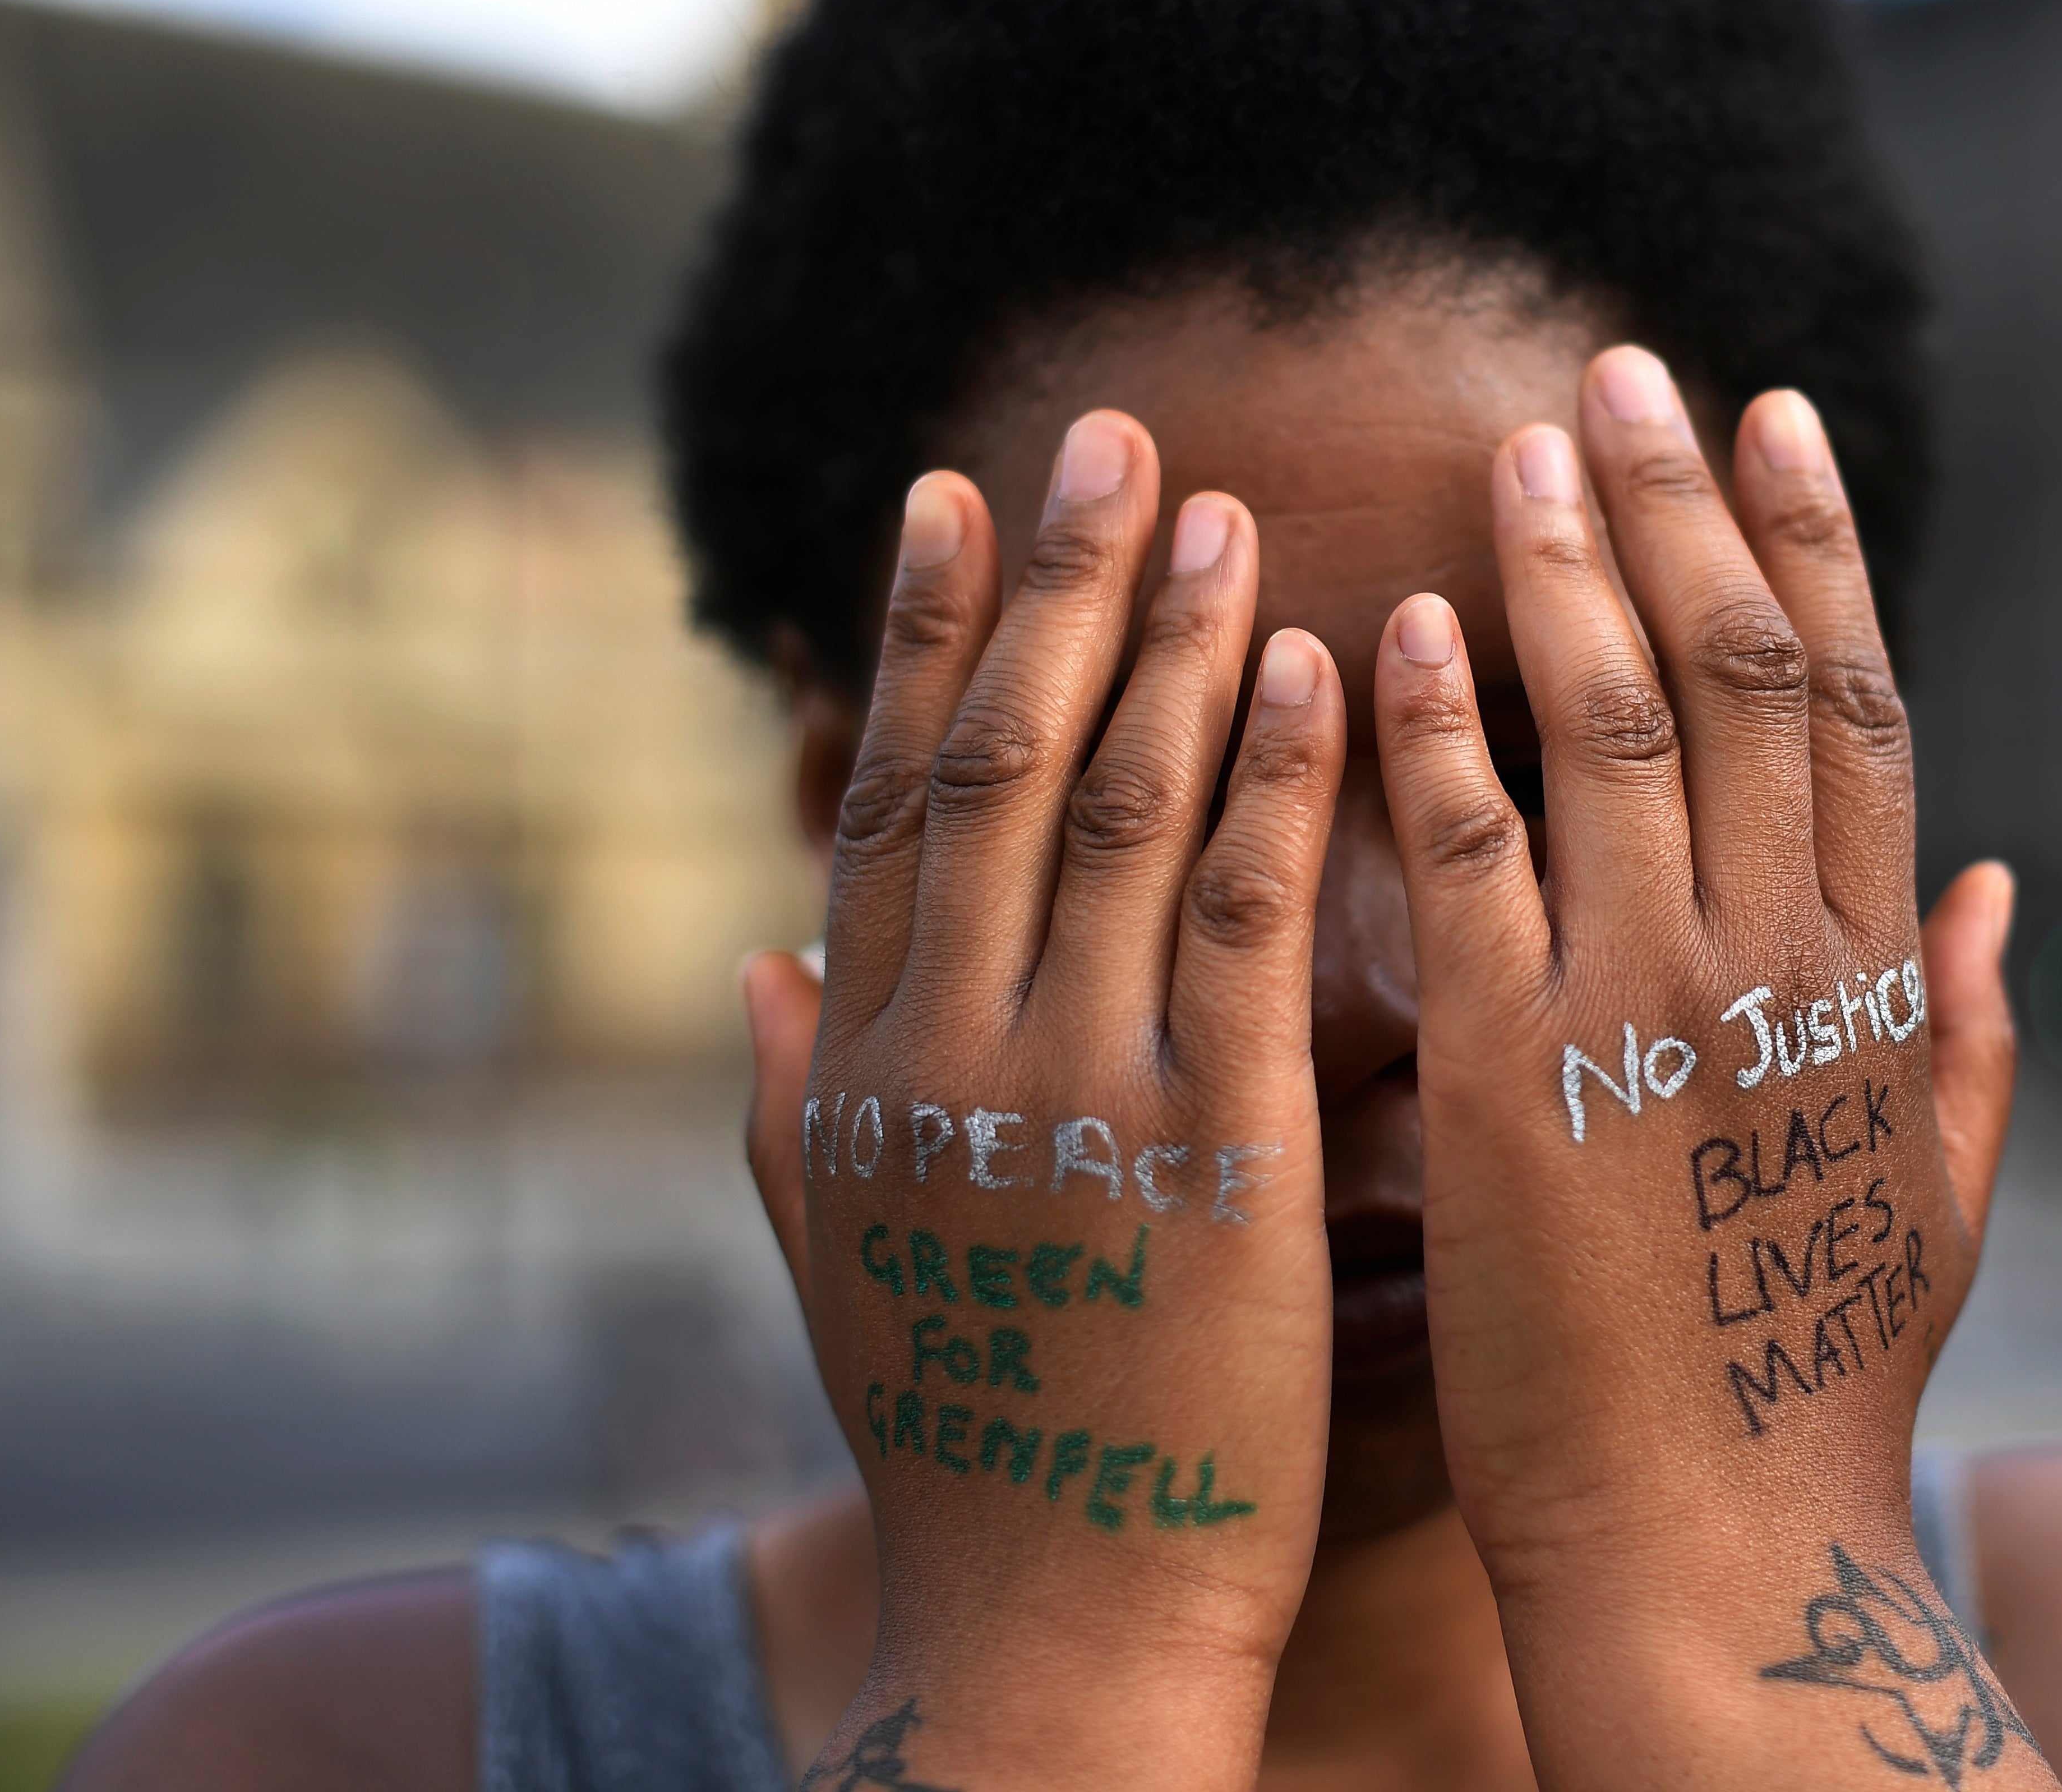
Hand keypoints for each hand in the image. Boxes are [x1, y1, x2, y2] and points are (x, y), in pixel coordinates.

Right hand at [741, 415, 1344, 1790]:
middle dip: (1044, 588)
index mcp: (866, 1068)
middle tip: (1098, 432)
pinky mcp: (1212, 1152)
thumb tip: (747, 967)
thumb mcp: (844, 1264)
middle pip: (991, 767)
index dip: (913, 640)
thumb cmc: (975, 1445)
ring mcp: (1073, 1094)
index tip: (947, 498)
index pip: (886, 803)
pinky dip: (1270, 782)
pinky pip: (1238, 924)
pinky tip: (1314, 662)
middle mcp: (947, 1051)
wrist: (1053, 1630)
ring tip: (1208, 504)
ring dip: (1163, 644)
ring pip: (1112, 812)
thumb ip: (791, 1108)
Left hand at [1372, 348, 2053, 1787]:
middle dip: (1683, 504)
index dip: (1816, 546)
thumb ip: (1968, 1028)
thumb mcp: (1940, 1195)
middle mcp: (1776, 960)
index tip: (1770, 415)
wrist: (1712, 1548)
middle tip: (1618, 367)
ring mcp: (1647, 1008)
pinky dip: (1442, 729)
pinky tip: (1400, 622)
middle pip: (1746, 672)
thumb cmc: (1814, 1381)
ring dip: (1566, 569)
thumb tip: (1998, 885)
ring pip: (1618, 728)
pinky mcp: (1513, 1075)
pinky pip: (1472, 859)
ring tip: (1517, 441)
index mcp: (1874, 977)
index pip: (1858, 705)